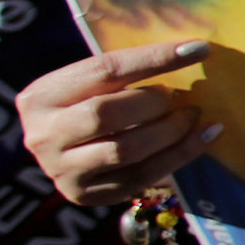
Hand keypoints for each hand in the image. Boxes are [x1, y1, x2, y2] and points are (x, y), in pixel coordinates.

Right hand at [17, 39, 222, 208]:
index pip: (104, 71)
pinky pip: (139, 178)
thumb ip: (126, 73)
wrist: (56, 151)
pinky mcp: (84, 195)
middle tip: (181, 98)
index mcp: (42, 96)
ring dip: (171, 132)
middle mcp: (44, 135)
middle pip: (106, 115)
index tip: (198, 49)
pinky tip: (201, 139)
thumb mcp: (89, 84)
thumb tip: (193, 52)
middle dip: (155, 104)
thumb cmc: (82, 106)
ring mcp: (61, 170)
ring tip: (193, 117)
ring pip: (125, 151)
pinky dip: (177, 156)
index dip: (154, 59)